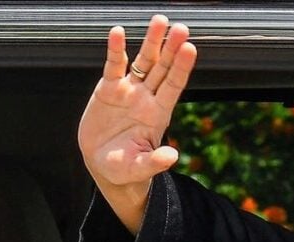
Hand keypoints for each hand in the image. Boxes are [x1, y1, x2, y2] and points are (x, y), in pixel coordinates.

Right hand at [79, 15, 196, 189]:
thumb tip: (172, 157)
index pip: (174, 86)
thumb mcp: (139, 168)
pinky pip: (114, 66)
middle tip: (181, 27)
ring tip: (159, 21)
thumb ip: (154, 162)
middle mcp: (146, 98)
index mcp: (158, 115)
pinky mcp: (108, 90)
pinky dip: (116, 50)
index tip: (190, 49)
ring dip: (151, 42)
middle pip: (163, 68)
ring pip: (143, 62)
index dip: (182, 68)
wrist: (103, 166)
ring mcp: (128, 92)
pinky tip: (118, 32)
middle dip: (171, 48)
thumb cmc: (125, 169)